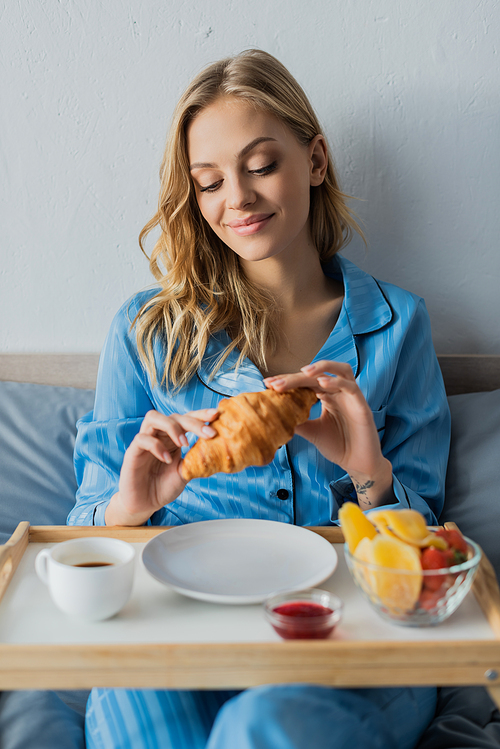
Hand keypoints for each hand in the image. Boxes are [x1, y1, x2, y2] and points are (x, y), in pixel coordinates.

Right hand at [105, 407, 217, 525]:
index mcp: (172, 438)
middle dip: (193, 422)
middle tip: (209, 434)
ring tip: (184, 444)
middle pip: (173, 415)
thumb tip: (218, 448)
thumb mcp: (185, 472)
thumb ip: (196, 459)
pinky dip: (156, 446)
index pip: (186, 418)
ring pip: (153, 417)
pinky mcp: (132, 452)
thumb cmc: (163, 487)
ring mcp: (144, 441)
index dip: (200, 415)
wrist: (144, 505)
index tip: (216, 415)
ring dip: (172, 427)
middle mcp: (158, 435)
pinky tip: (167, 459)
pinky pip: (142, 439)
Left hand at [264, 360, 393, 507]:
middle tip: (276, 383)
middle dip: (296, 376)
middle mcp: (339, 392)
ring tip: (303, 371)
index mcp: (328, 396)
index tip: (268, 384)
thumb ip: (298, 421)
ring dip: (321, 367)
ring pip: (340, 370)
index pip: (306, 382)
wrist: (358, 464)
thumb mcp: (312, 432)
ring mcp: (351, 396)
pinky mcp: (362, 404)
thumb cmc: (339, 446)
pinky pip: (351, 387)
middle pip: (318, 374)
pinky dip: (337, 382)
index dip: (288, 381)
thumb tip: (275, 415)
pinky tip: (322, 383)